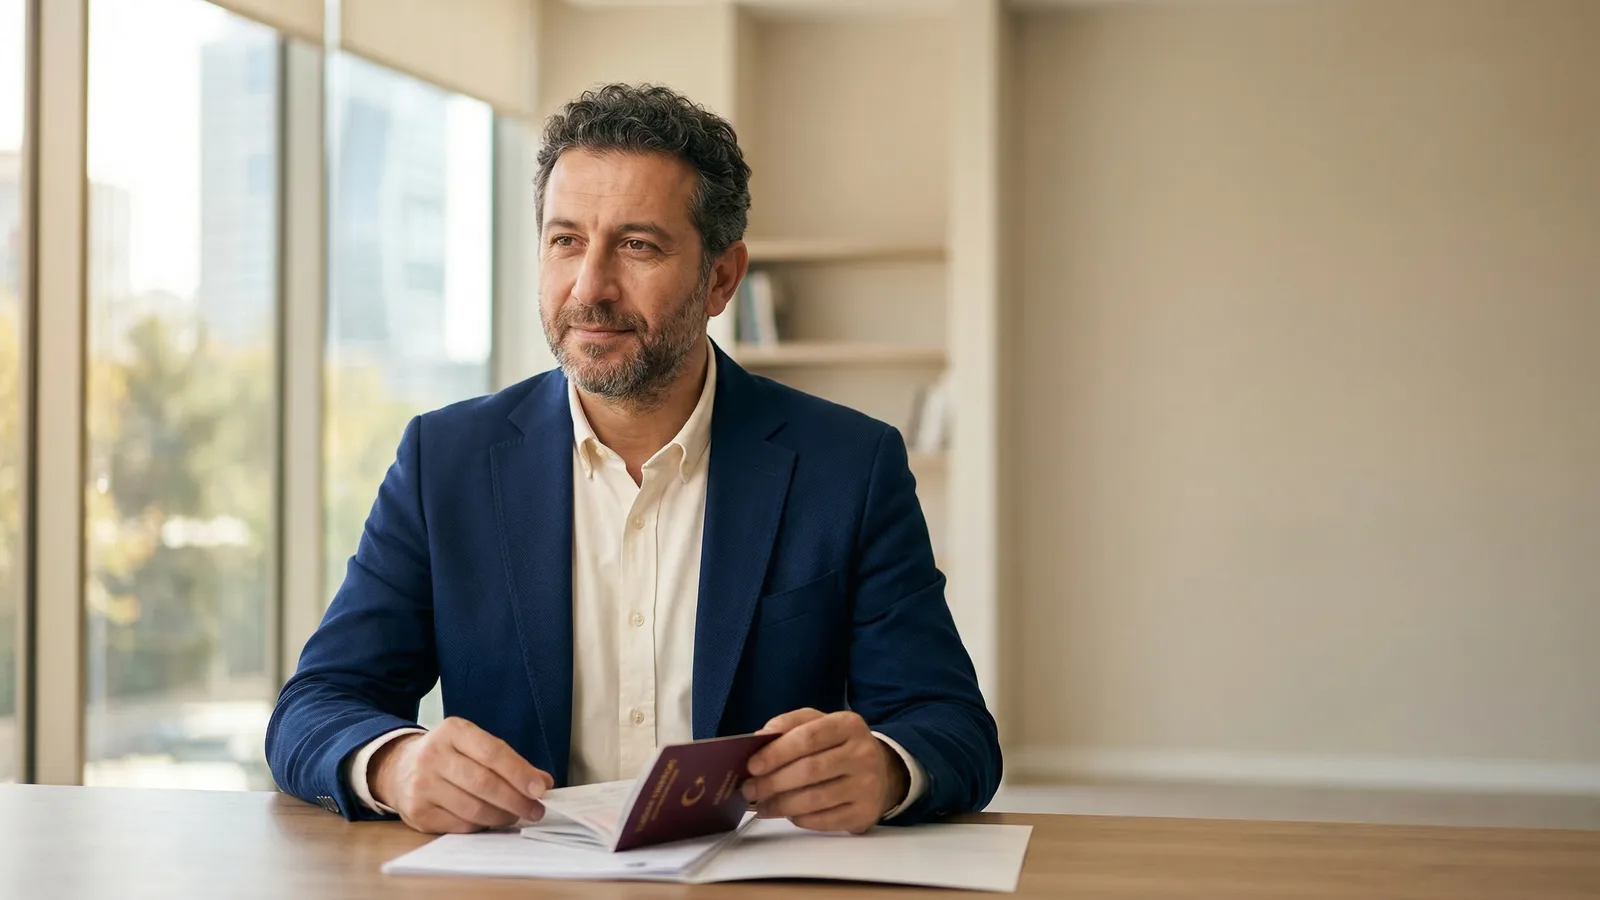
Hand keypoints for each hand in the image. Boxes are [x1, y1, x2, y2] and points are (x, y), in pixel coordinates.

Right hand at [370, 716, 553, 833]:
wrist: (397, 768)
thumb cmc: (448, 756)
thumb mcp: (473, 744)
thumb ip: (508, 761)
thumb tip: (543, 783)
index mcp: (452, 731)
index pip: (492, 752)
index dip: (520, 772)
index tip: (541, 788)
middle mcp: (433, 755)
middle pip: (483, 783)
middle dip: (516, 800)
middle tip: (536, 810)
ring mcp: (422, 785)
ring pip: (473, 808)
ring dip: (502, 816)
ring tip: (516, 815)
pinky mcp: (418, 812)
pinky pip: (460, 825)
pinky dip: (482, 825)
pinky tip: (491, 820)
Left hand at [741, 708, 908, 833]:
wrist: (882, 772)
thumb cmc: (840, 746)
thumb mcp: (820, 723)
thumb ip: (790, 724)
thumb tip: (760, 738)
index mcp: (849, 725)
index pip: (808, 737)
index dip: (777, 752)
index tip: (752, 764)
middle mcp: (863, 754)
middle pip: (809, 770)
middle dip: (773, 782)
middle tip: (750, 789)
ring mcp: (867, 786)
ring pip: (814, 799)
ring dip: (780, 804)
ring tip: (761, 805)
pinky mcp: (864, 813)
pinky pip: (823, 820)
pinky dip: (799, 818)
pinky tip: (786, 814)